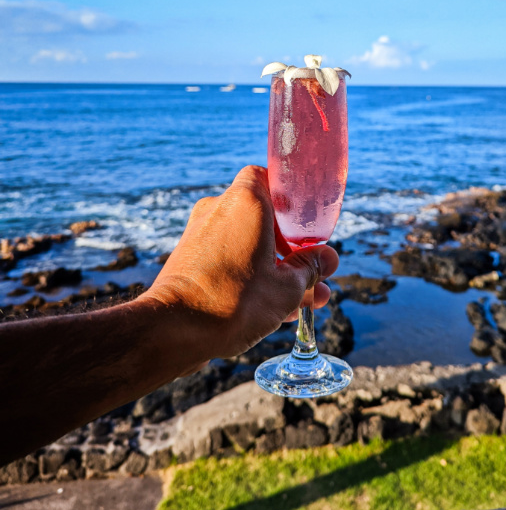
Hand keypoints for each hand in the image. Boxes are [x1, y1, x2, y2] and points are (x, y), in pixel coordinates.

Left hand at [137, 165, 338, 362]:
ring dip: (274, 268)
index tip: (308, 225)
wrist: (173, 331)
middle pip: (264, 219)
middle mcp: (219, 209)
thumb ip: (311, 267)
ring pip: (248, 244)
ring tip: (301, 302)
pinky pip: (228, 259)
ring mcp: (200, 234)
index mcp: (246, 201)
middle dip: (291, 248)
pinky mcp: (189, 259)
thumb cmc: (235, 301)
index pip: (270, 177)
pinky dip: (249, 276)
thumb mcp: (288, 287)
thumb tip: (328, 257)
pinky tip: (272, 310)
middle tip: (313, 275)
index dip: (291, 198)